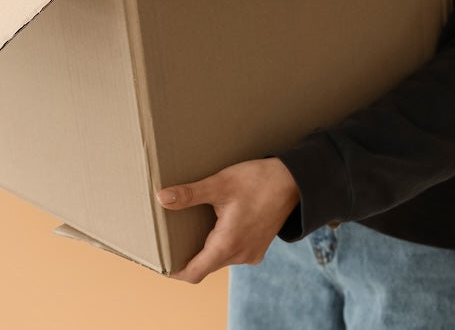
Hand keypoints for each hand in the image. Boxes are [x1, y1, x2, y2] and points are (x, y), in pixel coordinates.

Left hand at [157, 157, 298, 283]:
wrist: (293, 181)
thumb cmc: (257, 180)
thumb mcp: (220, 184)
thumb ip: (190, 194)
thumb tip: (162, 198)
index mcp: (228, 244)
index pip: (194, 273)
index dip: (175, 272)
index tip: (161, 264)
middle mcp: (240, 255)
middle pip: (205, 267)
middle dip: (186, 260)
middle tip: (168, 244)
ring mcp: (251, 253)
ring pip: (219, 261)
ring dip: (204, 251)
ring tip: (189, 234)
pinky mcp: (258, 247)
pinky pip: (232, 255)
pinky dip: (220, 247)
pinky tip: (214, 228)